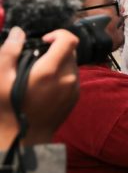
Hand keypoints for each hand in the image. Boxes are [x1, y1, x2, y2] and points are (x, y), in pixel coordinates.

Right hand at [0, 27, 78, 148]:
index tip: (44, 40)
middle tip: (37, 57)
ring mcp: (74, 89)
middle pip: (71, 51)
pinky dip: (62, 75)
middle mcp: (68, 78)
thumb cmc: (9, 109)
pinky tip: (45, 85)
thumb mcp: (0, 79)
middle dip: (56, 49)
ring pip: (72, 64)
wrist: (22, 140)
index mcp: (51, 71)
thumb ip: (8, 52)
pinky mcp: (75, 98)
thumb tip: (18, 32)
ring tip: (39, 72)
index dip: (58, 34)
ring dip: (59, 62)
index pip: (69, 40)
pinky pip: (72, 78)